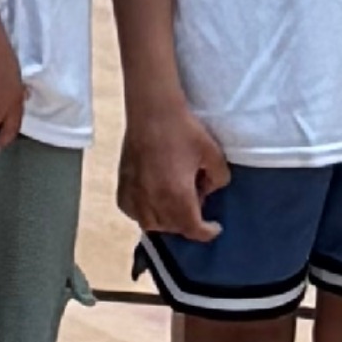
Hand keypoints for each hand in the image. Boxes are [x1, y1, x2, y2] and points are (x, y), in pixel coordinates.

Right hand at [125, 100, 226, 239]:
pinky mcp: (123, 183)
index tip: (215, 227)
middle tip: (196, 200)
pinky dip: (143, 212)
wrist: (152, 110)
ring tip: (174, 204)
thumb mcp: (213, 154)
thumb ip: (218, 179)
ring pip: (150, 224)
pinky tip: (151, 201)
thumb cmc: (183, 129)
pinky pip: (131, 210)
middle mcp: (153, 200)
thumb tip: (207, 190)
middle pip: (173, 227)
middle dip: (188, 222)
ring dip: (166, 221)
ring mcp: (135, 193)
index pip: (192, 229)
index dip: (207, 232)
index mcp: (177, 195)